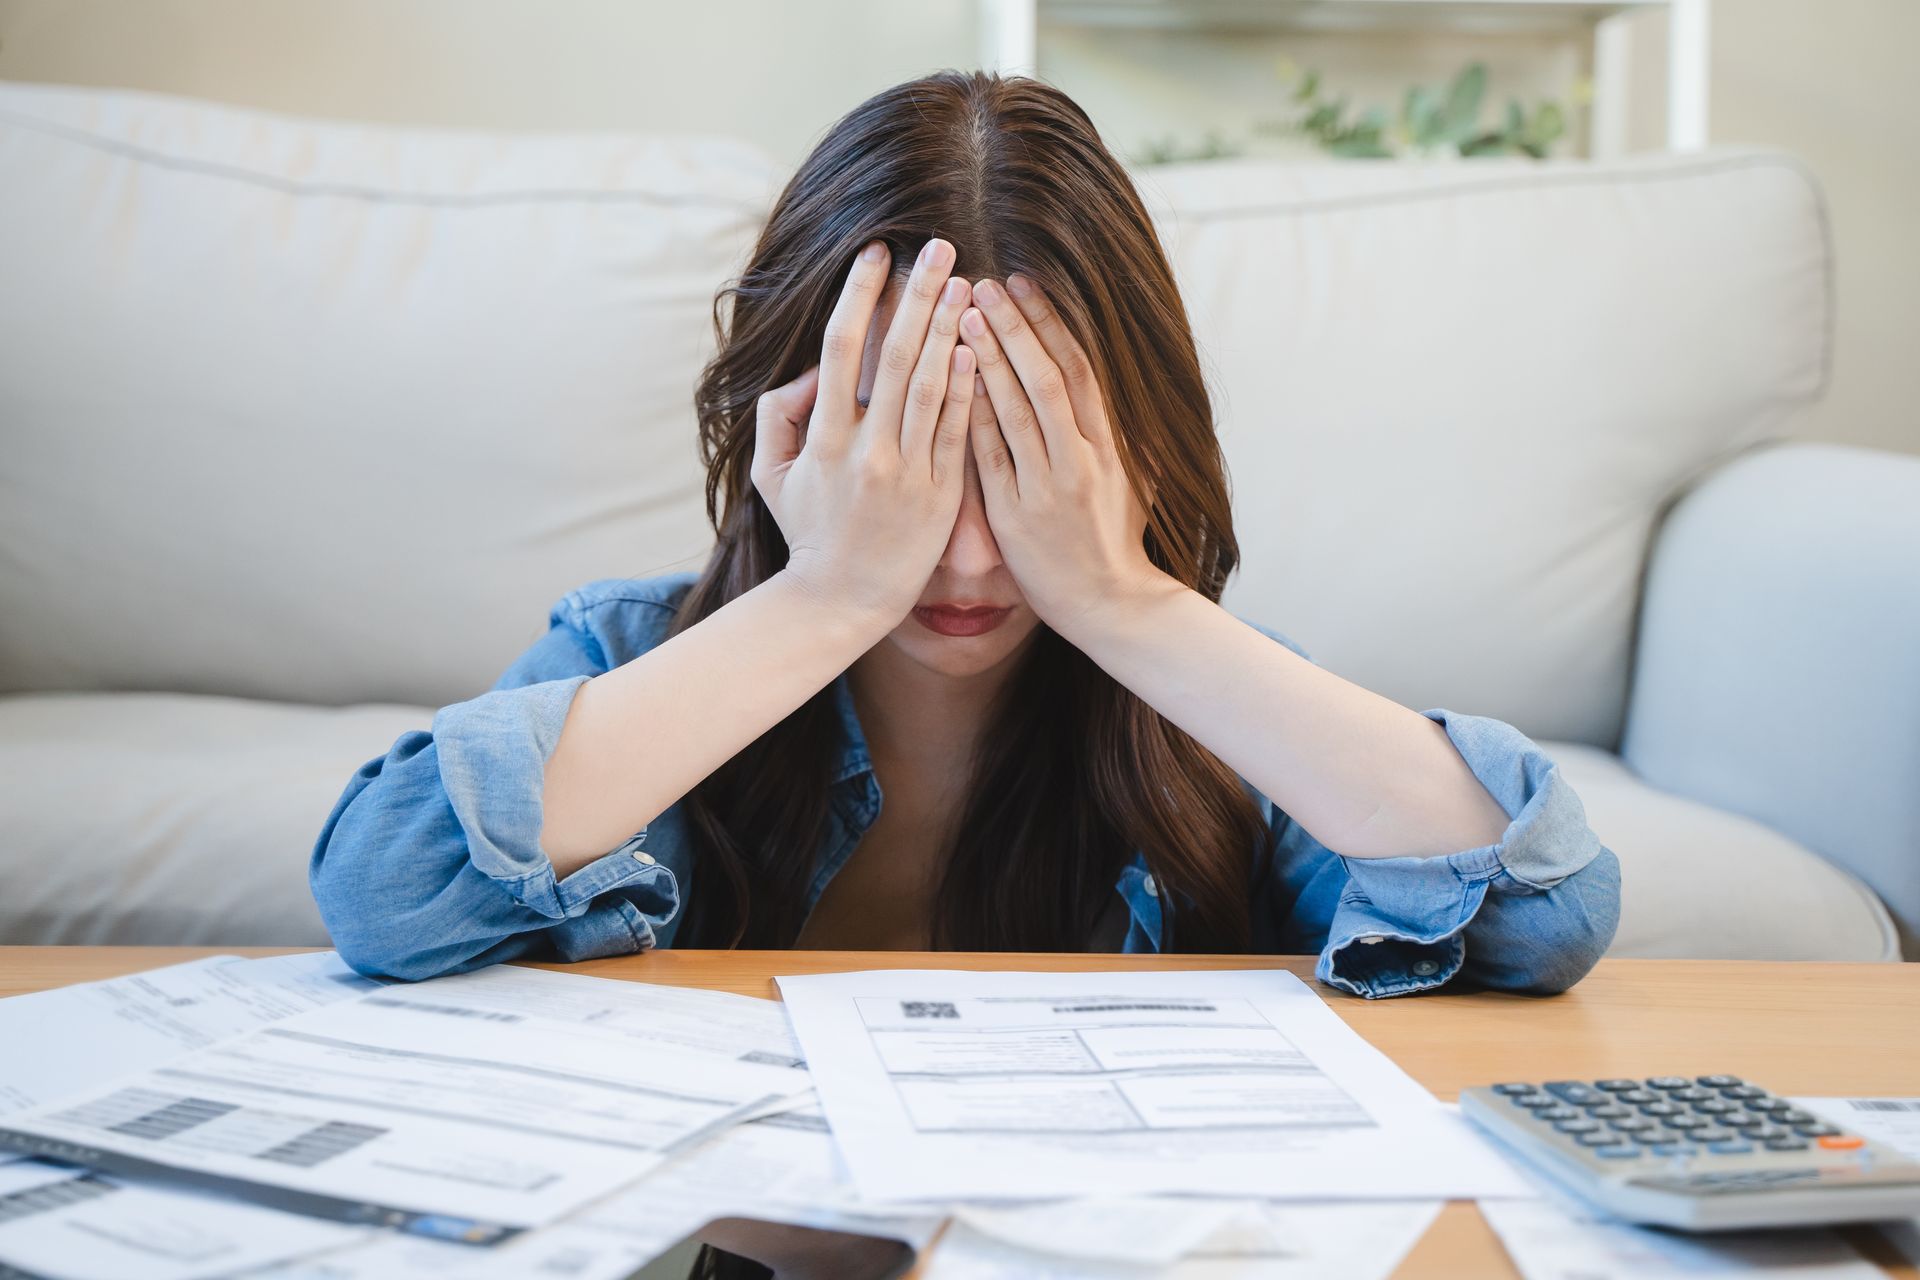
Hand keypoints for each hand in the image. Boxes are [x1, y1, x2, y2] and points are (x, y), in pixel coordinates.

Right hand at [752, 237, 977, 623]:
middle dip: (917, 295)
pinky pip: (957, 433)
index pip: (841, 348)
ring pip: (931, 387)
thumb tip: (810, 373)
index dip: (860, 295)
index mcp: (823, 438)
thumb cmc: (808, 532)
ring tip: (965, 283)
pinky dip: (967, 390)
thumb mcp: (771, 475)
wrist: (842, 600)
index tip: (876, 253)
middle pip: (894, 356)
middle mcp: (865, 450)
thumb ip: (780, 415)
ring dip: (949, 330)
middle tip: (939, 246)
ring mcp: (906, 473)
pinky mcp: (940, 496)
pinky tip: (978, 348)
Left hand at [957, 274, 1163, 635]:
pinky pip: (990, 457)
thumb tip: (1123, 390)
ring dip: (989, 359)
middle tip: (983, 283)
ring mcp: (1047, 487)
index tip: (1024, 283)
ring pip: (1017, 409)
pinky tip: (950, 382)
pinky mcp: (1017, 516)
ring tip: (962, 315)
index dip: (1050, 322)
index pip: (1078, 368)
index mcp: (1108, 444)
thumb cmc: (1115, 540)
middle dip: (1015, 327)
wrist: (1110, 604)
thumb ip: (1124, 434)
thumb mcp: (1134, 480)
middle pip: (1047, 377)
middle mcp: (1080, 458)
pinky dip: (972, 416)